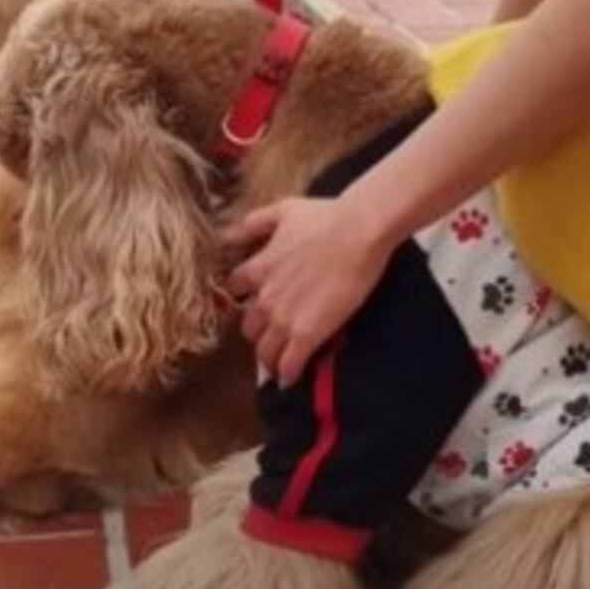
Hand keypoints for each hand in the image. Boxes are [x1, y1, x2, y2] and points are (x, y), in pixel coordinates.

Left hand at [225, 195, 391, 386]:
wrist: (358, 231)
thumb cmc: (326, 217)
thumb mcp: (283, 210)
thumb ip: (254, 222)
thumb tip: (232, 232)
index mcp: (258, 268)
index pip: (233, 293)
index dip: (241, 299)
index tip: (249, 303)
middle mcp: (265, 297)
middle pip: (247, 328)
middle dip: (257, 332)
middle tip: (269, 334)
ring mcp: (285, 318)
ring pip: (264, 352)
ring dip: (270, 358)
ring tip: (278, 361)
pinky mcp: (308, 334)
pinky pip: (289, 365)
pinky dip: (288, 374)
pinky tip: (291, 378)